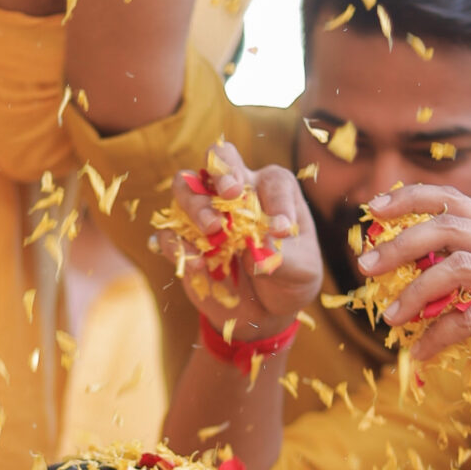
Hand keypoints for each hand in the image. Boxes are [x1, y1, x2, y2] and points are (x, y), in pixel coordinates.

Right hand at [162, 138, 321, 341]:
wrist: (266, 311)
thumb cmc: (290, 279)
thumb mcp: (302, 272)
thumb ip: (285, 258)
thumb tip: (259, 249)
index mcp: (272, 190)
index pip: (272, 180)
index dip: (276, 201)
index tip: (281, 230)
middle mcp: (236, 193)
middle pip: (218, 158)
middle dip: (222, 170)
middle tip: (230, 194)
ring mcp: (205, 213)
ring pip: (184, 186)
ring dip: (195, 204)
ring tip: (213, 229)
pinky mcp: (184, 241)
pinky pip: (168, 233)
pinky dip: (177, 244)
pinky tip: (198, 264)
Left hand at [359, 184, 470, 396]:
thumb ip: (462, 281)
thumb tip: (403, 273)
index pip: (457, 201)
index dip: (413, 198)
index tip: (373, 208)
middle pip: (451, 228)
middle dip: (401, 243)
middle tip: (366, 265)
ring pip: (457, 268)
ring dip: (413, 292)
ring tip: (389, 318)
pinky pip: (468, 322)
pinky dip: (436, 337)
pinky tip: (420, 353)